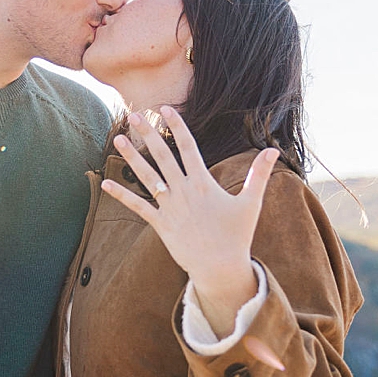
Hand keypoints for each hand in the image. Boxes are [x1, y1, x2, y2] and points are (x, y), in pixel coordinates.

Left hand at [102, 108, 276, 334]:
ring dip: (131, 156)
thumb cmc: (237, 235)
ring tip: (118, 138)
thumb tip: (273, 150)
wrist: (220, 267)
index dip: (176, 126)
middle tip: (134, 114)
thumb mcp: (251, 203)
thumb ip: (259, 174)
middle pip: (163, 155)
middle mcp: (184, 191)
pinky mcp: (160, 224)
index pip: (188, 146)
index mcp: (203, 183)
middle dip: (148, 133)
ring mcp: (170, 207)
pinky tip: (104, 183)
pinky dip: (121, 195)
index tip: (165, 108)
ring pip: (147, 176)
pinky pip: (137, 206)